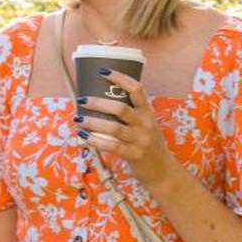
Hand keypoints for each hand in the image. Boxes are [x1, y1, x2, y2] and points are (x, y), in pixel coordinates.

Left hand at [79, 70, 175, 188]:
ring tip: (78, 119)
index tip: (102, 71)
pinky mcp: (134, 155)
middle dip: (98, 103)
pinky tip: (84, 136)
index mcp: (148, 113)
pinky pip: (111, 146)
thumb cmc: (148, 145)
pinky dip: (95, 140)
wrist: (162, 171)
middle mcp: (145, 124)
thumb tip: (100, 102)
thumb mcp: (145, 125)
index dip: (120, 78)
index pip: (137, 89)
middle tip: (82, 100)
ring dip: (93, 122)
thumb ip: (130, 115)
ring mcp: (140, 140)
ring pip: (113, 128)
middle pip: (120, 108)